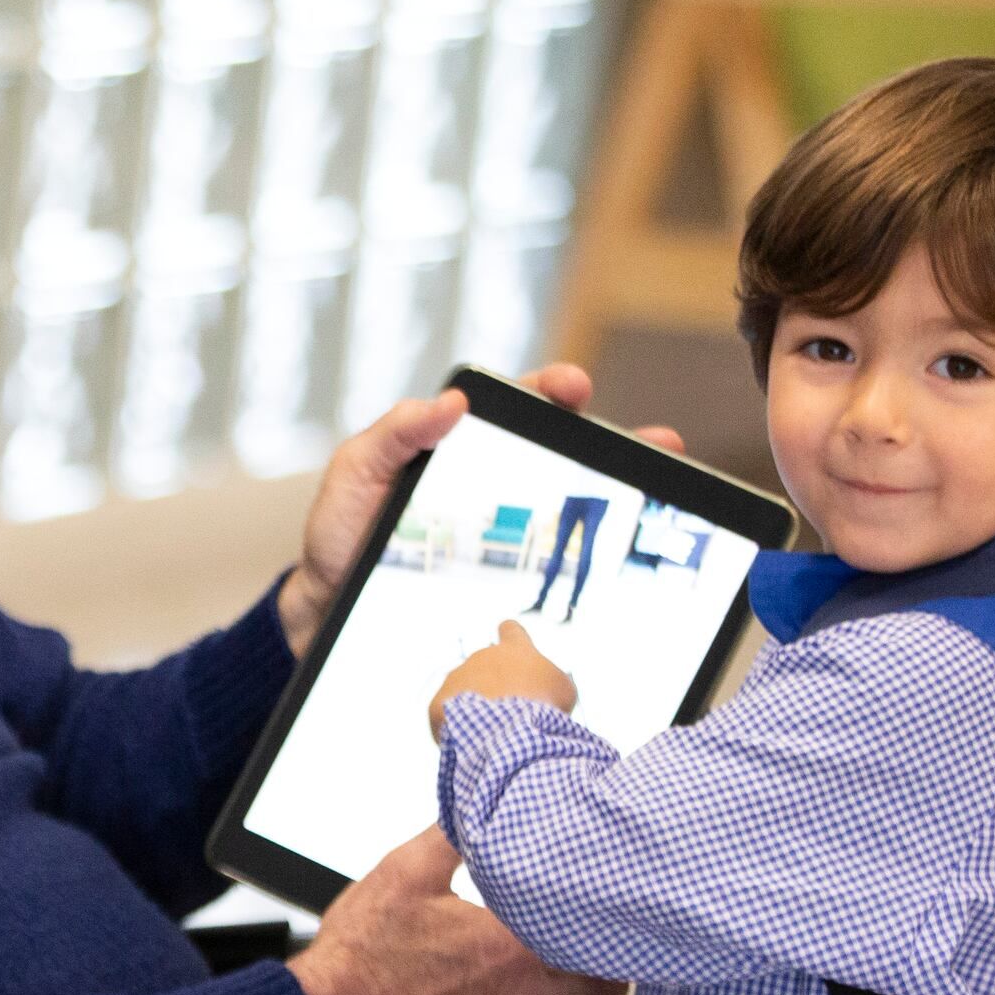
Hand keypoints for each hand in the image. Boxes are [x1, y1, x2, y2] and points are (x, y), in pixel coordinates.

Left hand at [278, 366, 684, 653]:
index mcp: (459, 444)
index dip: (549, 390)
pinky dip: (593, 546)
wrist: (329, 609)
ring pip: (570, 498)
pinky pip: (555, 553)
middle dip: (610, 440)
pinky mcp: (505, 570)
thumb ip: (394, 432)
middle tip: (653, 440)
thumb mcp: (355, 472)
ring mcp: (503, 525)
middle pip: (561, 451)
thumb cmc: (341, 535)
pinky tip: (623, 549)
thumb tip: (450, 401)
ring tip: (664, 481)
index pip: (515, 408)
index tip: (571, 386)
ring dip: (619, 488)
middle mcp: (491, 479)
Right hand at [287, 828, 616, 994]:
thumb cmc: (361, 958)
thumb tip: (471, 808)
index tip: (594, 901)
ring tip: (550, 968)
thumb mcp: (405, 872)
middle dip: (601, 963)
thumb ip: (451, 835)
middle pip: (605, 994)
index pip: (599, 942)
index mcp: (517, 952)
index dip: (606, 921)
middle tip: (581, 935)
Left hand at [430, 622, 574, 737]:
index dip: (513, 638)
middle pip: (487, 671)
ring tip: (493, 736)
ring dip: (476, 713)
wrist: (508, 728)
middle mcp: (481, 657)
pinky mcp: (437, 704)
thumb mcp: (562, 691)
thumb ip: (550, 683)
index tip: (512, 646)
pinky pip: (447, 719)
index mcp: (514, 649)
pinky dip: (458, 732)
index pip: (511, 630)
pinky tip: (472, 746)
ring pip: (465, 696)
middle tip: (512, 720)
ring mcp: (455, 678)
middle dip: (497, 692)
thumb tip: (541, 692)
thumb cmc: (544, 707)